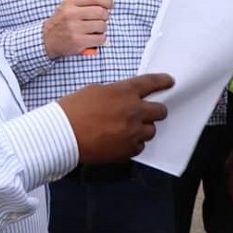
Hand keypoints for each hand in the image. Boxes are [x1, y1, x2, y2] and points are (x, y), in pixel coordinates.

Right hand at [42, 0, 113, 57]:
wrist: (47, 39)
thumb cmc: (62, 22)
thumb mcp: (68, 6)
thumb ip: (84, 2)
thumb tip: (107, 2)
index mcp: (69, 2)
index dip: (106, 0)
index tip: (110, 4)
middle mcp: (71, 14)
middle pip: (101, 12)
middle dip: (105, 16)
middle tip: (101, 19)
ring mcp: (74, 28)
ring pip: (102, 26)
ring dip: (102, 28)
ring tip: (95, 29)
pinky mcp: (78, 41)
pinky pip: (100, 38)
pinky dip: (100, 38)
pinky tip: (93, 37)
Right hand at [57, 73, 172, 162]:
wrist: (62, 134)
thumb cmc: (73, 109)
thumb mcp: (96, 90)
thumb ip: (116, 93)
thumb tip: (124, 98)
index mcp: (125, 92)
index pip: (151, 83)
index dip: (162, 81)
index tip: (169, 82)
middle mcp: (133, 111)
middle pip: (160, 111)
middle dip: (157, 110)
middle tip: (151, 111)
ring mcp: (132, 133)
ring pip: (151, 131)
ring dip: (143, 128)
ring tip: (129, 128)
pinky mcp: (126, 151)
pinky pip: (139, 147)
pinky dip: (133, 144)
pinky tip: (121, 141)